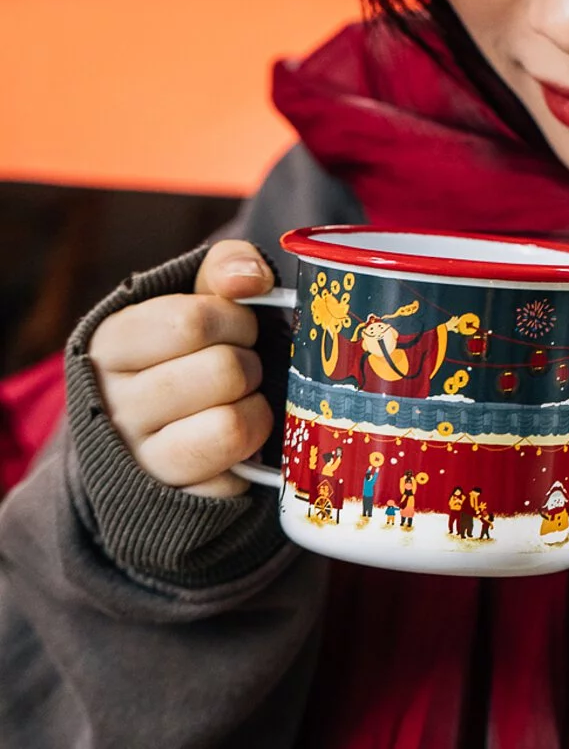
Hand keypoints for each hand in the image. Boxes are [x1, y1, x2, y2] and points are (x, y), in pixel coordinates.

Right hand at [89, 240, 274, 497]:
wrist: (149, 436)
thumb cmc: (183, 356)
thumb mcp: (193, 301)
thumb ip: (224, 268)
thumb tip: (254, 278)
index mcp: (113, 343)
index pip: (194, 321)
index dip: (236, 321)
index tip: (236, 327)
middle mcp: (114, 402)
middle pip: (225, 371)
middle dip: (250, 364)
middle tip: (239, 369)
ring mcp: (140, 457)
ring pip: (234, 425)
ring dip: (256, 410)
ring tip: (239, 404)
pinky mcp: (172, 499)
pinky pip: (236, 475)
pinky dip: (250, 454)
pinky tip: (231, 444)